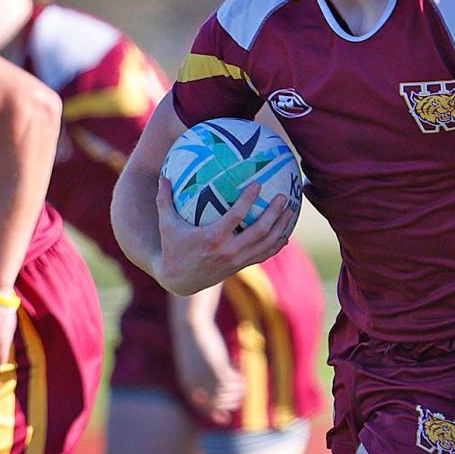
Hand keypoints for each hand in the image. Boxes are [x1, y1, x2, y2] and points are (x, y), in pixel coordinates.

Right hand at [155, 178, 293, 295]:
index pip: (236, 217)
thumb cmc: (173, 247)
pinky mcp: (240, 266)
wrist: (179, 280)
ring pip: (265, 244)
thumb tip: (163, 173)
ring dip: (280, 228)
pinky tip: (285, 233)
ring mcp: (237, 261)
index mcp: (212, 238)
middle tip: (283, 197)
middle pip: (258, 231)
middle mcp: (228, 251)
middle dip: (274, 214)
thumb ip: (165, 199)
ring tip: (291, 210)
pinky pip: (263, 255)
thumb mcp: (166, 224)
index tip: (258, 184)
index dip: (248, 200)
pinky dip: (276, 244)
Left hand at [172, 317, 244, 426]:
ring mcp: (207, 375)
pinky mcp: (217, 366)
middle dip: (231, 401)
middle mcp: (196, 383)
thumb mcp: (193, 361)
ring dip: (238, 390)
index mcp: (187, 384)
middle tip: (240, 392)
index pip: (201, 407)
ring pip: (227, 393)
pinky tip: (241, 371)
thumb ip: (199, 374)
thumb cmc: (191, 341)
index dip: (214, 414)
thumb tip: (210, 386)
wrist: (190, 324)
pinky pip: (232, 381)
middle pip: (218, 403)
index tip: (225, 418)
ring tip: (243, 381)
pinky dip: (239, 380)